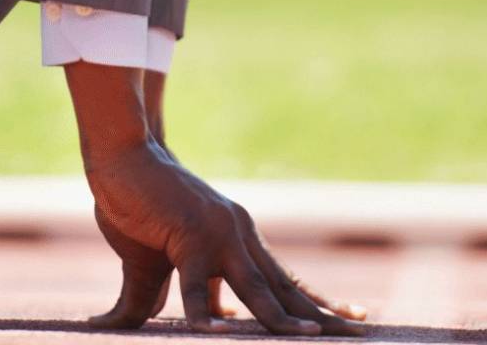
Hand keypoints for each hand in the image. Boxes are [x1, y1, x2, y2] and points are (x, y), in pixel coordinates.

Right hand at [66, 62, 365, 335]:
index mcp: (239, 241)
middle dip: (322, 312)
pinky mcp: (186, 235)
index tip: (352, 316)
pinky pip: (193, 283)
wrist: (125, 159)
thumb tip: (187, 325)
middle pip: (285, 285)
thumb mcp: (161, 262)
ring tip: (309, 337)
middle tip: (361, 329)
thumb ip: (179, 292)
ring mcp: (217, 235)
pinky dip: (203, 310)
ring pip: (254, 287)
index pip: (285, 279)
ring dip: (281, 317)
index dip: (316, 301)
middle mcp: (239, 236)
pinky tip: (214, 334)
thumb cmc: (142, 206)